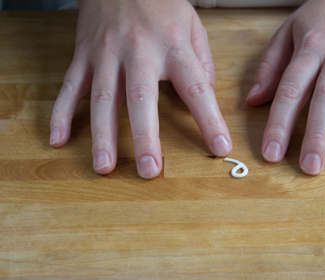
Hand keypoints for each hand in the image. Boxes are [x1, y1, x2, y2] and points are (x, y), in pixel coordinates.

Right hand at [50, 0, 231, 178]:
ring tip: (104, 166)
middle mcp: (138, 51)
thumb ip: (202, 62)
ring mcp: (106, 54)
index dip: (209, 120)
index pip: (196, 88)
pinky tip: (57, 138)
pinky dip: (61, 113)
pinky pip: (69, 86)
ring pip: (101, 98)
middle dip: (145, 136)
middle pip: (141, 98)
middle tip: (149, 170)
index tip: (220, 147)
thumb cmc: (161, 4)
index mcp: (173, 46)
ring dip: (102, 135)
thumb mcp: (193, 24)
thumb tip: (205, 94)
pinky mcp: (83, 55)